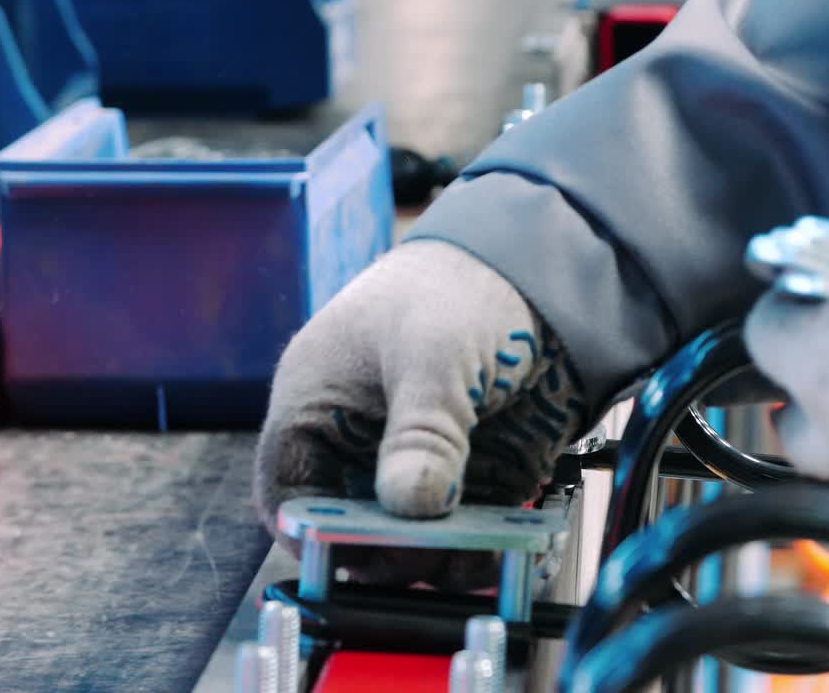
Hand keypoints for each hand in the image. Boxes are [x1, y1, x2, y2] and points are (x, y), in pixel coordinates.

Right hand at [254, 241, 587, 588]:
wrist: (540, 269)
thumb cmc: (458, 288)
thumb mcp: (432, 353)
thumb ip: (421, 431)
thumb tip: (410, 505)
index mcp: (320, 405)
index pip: (288, 490)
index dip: (308, 531)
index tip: (346, 556)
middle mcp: (364, 446)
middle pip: (352, 529)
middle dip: (384, 553)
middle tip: (422, 556)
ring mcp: (421, 465)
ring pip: (414, 541)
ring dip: (440, 559)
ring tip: (473, 552)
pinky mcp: (476, 478)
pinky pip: (470, 533)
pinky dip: (485, 548)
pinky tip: (506, 546)